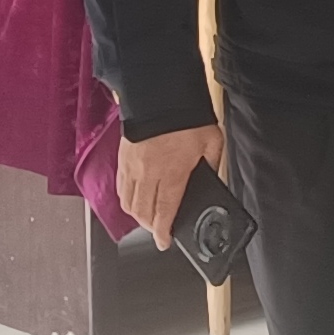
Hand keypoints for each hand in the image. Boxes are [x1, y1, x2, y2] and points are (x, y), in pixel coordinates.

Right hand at [119, 120, 225, 247]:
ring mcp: (131, 166)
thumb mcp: (212, 143)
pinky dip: (127, 198)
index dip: (162, 232)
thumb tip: (213, 183)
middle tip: (160, 229)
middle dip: (151, 227)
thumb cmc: (187, 116)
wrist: (160, 93)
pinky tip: (136, 197)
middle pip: (142, 212)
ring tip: (149, 216)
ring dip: (137, 215)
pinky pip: (120, 187)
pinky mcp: (122, 157)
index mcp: (172, 172)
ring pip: (128, 202)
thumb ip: (212, 166)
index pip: (164, 212)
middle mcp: (148, 173)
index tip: (164, 242)